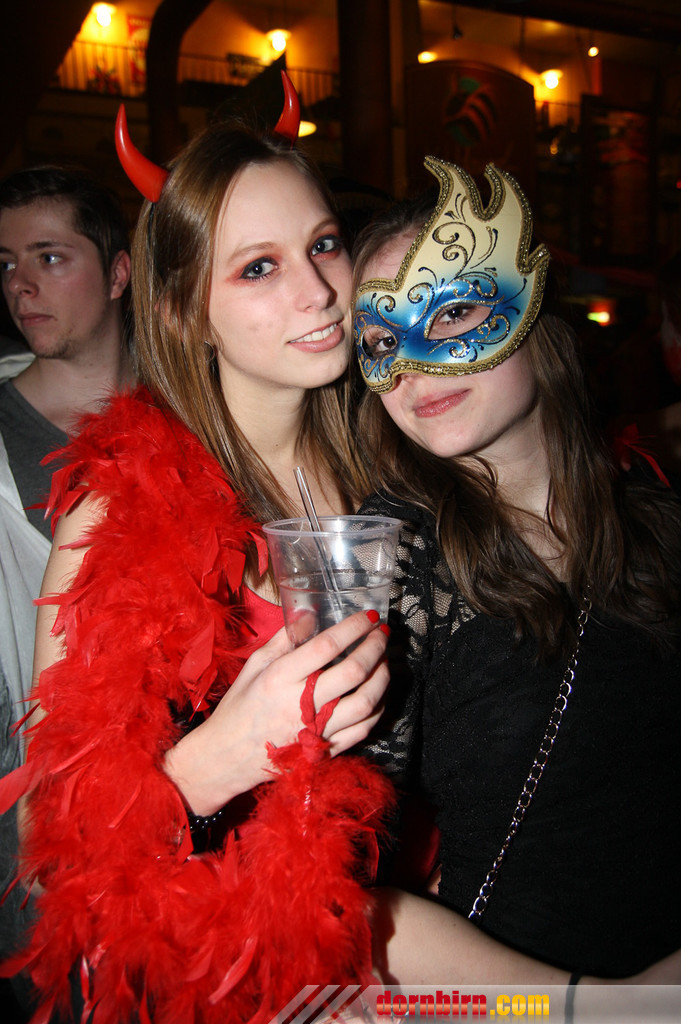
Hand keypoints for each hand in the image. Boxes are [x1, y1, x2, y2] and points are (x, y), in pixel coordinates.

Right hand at [163, 610, 388, 815]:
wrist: (228, 756)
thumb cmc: (240, 707)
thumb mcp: (254, 666)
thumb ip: (284, 640)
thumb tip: (310, 614)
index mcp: (279, 678)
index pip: (326, 646)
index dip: (353, 628)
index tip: (369, 616)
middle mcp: (300, 704)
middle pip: (352, 673)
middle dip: (375, 647)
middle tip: (383, 634)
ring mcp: (315, 730)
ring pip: (365, 702)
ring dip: (382, 677)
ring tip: (384, 661)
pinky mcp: (325, 750)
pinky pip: (363, 729)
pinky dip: (377, 708)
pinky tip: (378, 693)